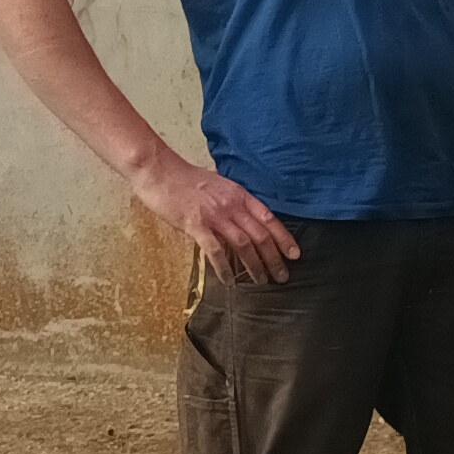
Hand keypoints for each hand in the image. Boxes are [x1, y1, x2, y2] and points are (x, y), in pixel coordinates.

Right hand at [134, 152, 295, 284]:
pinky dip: (225, 268)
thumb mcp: (217, 185)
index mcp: (239, 194)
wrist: (159, 171)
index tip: (294, 254)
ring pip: (243, 245)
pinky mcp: (196, 225)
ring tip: (261, 281)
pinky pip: (216, 251)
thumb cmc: (185, 179)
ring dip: (254, 266)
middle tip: (282, 276)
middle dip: (274, 258)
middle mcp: (231, 205)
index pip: (269, 218)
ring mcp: (214, 215)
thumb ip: (231, 200)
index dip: (284, 238)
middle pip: (260, 235)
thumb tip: (242, 216)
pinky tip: (230, 281)